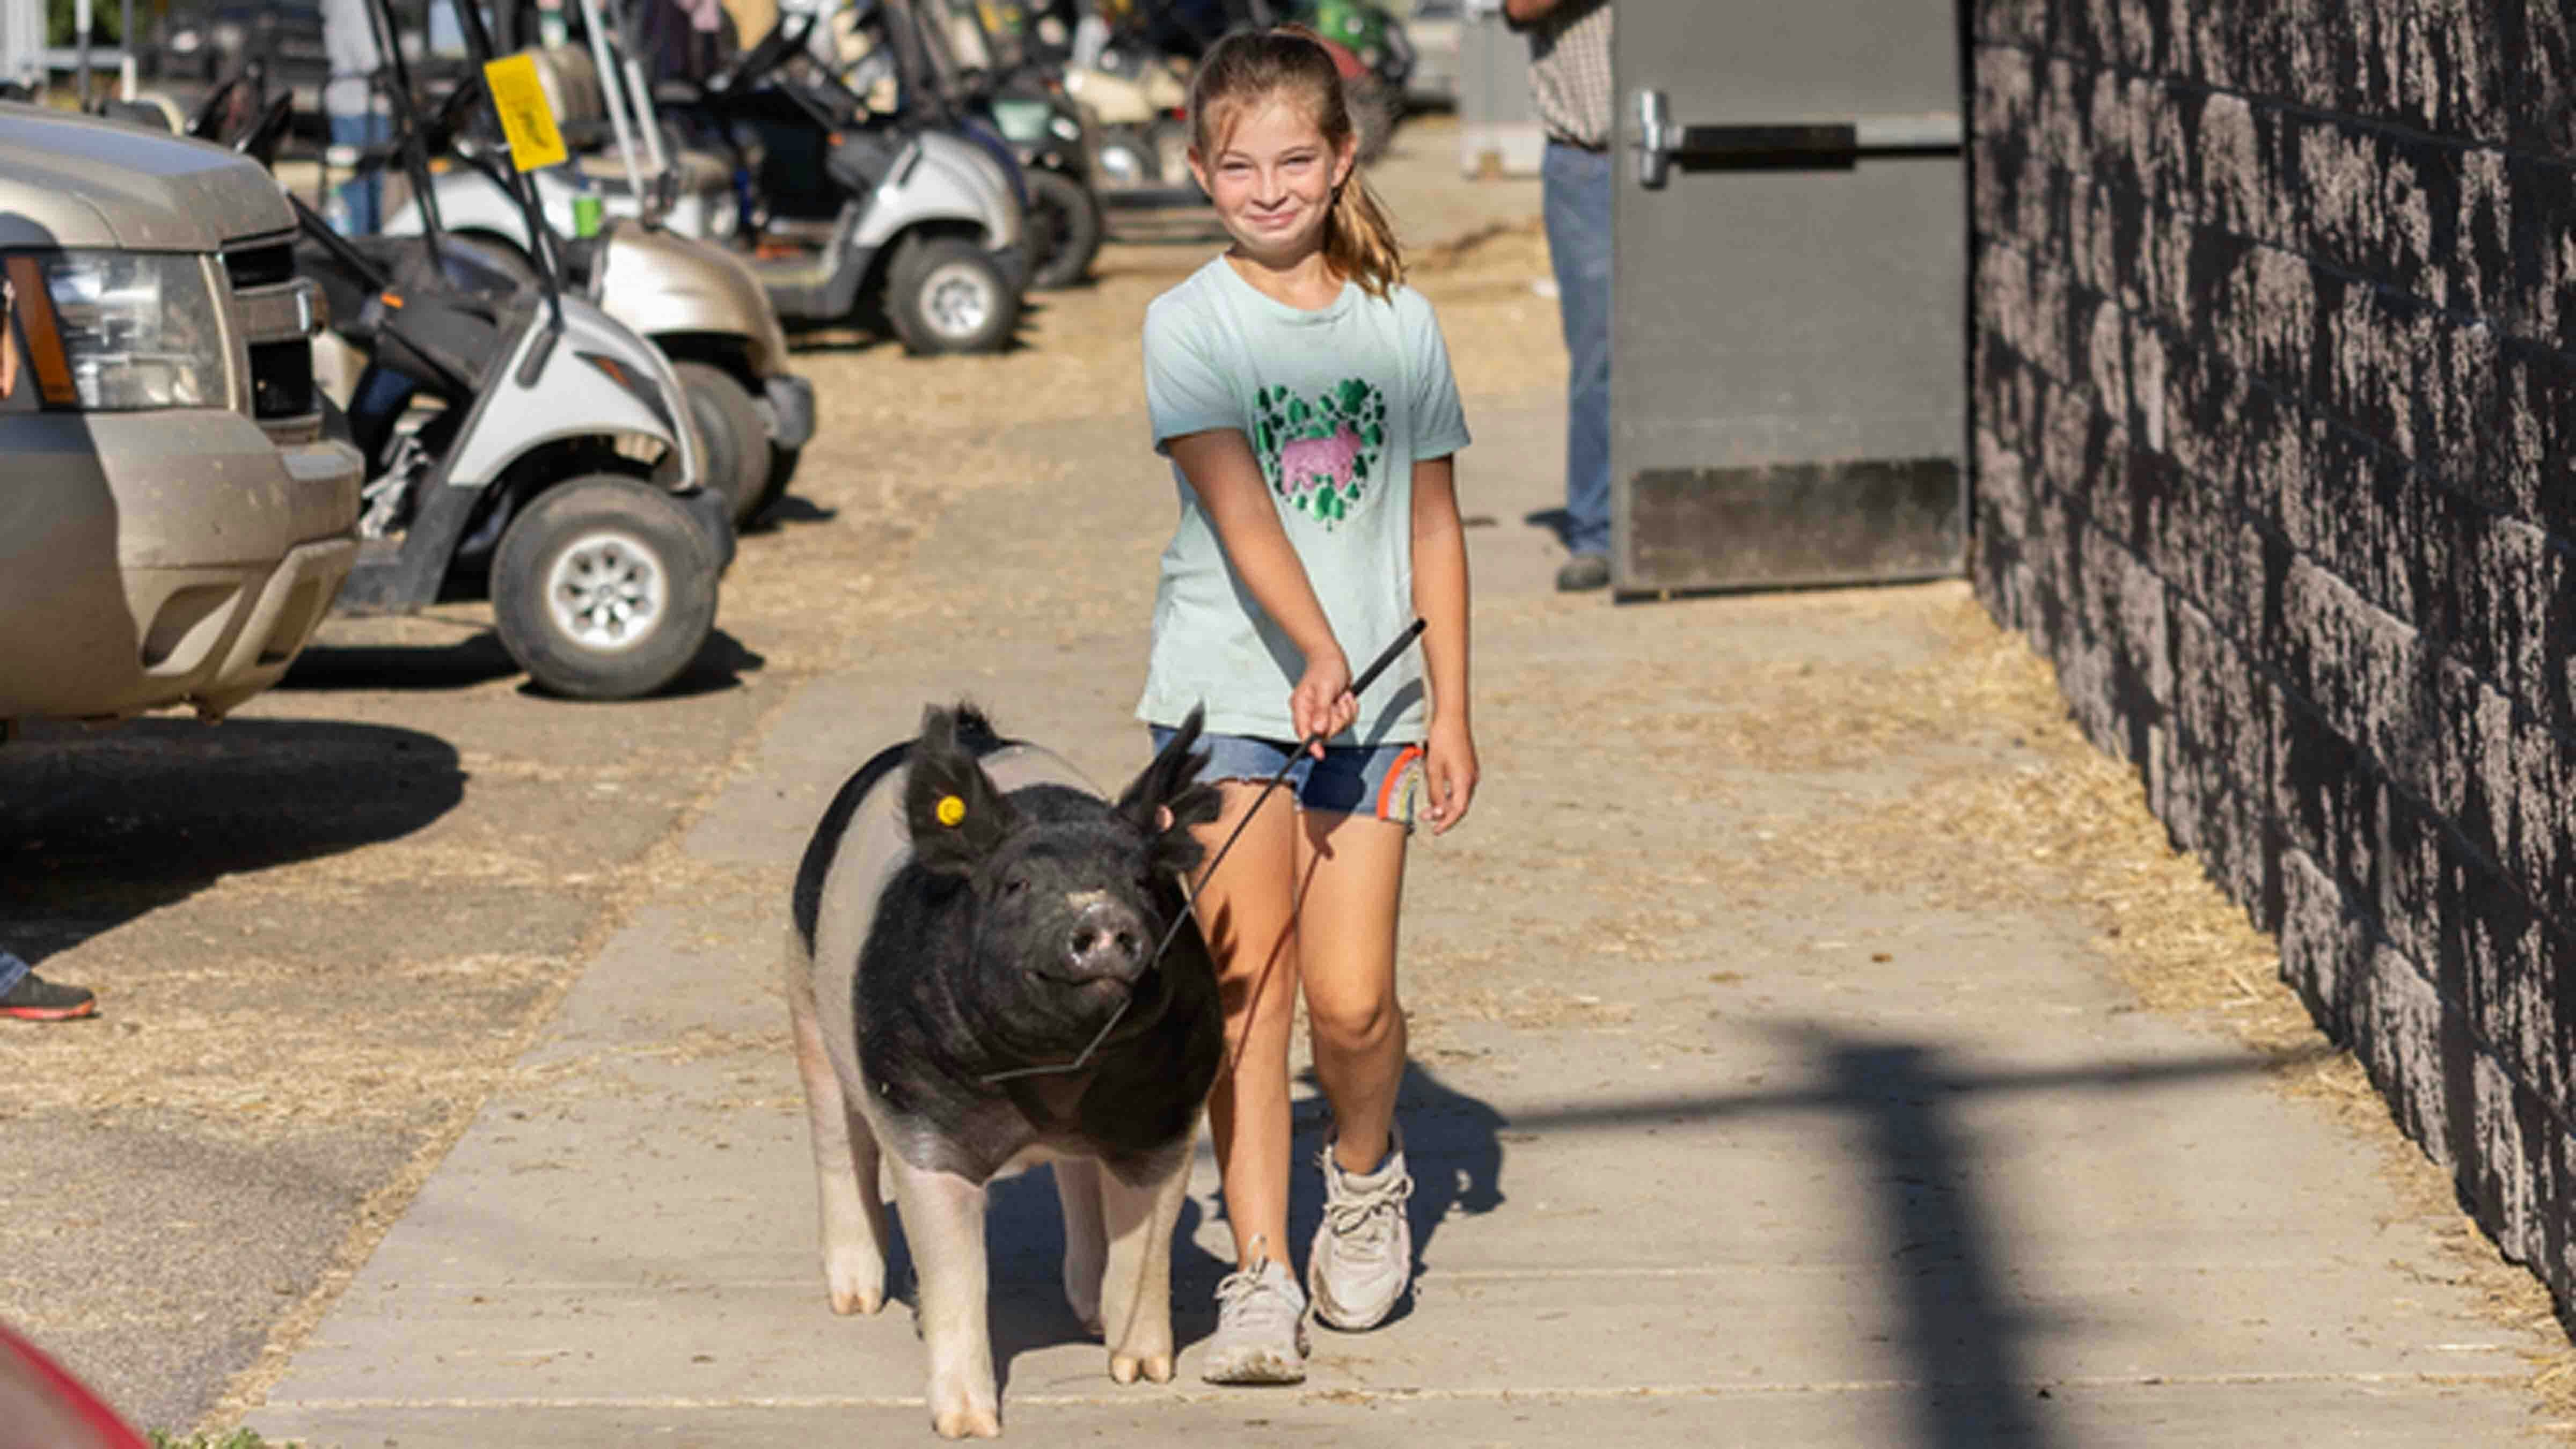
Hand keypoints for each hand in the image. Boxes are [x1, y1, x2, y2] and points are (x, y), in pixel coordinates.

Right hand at [1290, 648, 1354, 758]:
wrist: (1333, 658)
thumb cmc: (1325, 668)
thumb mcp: (1325, 688)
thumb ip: (1321, 709)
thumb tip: (1318, 729)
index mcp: (1301, 707)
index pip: (1303, 732)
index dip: (1311, 744)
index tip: (1319, 754)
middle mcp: (1310, 713)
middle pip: (1324, 733)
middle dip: (1336, 719)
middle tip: (1338, 704)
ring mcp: (1322, 714)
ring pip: (1337, 728)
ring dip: (1345, 713)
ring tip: (1342, 697)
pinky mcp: (1333, 713)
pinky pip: (1346, 721)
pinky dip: (1350, 710)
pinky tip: (1345, 698)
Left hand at [1420, 718, 1478, 834]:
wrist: (1452, 717)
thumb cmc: (1441, 740)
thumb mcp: (1433, 768)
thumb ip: (1435, 792)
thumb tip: (1438, 811)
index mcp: (1464, 781)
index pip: (1458, 810)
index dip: (1447, 823)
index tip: (1435, 831)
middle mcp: (1471, 779)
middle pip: (1459, 805)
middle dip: (1442, 814)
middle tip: (1425, 818)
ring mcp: (1471, 773)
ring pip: (1459, 797)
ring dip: (1444, 804)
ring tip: (1427, 808)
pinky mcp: (1468, 767)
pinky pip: (1459, 787)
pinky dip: (1448, 794)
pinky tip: (1436, 792)